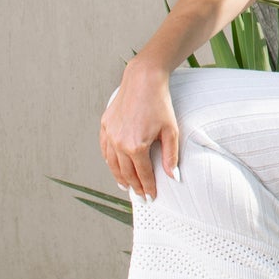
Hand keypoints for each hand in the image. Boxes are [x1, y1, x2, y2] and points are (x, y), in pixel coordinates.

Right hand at [100, 61, 179, 200]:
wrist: (143, 81)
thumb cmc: (160, 104)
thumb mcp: (171, 131)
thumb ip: (171, 156)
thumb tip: (174, 177)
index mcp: (136, 147)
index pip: (143, 174)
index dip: (148, 188)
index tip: (151, 197)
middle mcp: (119, 143)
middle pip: (127, 173)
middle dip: (134, 187)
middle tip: (140, 197)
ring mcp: (110, 134)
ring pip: (112, 164)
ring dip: (119, 177)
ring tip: (126, 187)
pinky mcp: (105, 125)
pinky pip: (105, 149)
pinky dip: (109, 161)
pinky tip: (114, 167)